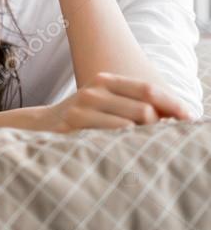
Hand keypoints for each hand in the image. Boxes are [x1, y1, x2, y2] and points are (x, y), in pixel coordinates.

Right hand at [42, 72, 193, 131]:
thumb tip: (177, 114)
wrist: (41, 124)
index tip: (189, 118)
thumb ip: (136, 103)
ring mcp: (82, 109)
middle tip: (158, 138)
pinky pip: (112, 138)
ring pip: (130, 125)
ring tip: (137, 144)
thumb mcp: (107, 101)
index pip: (148, 89)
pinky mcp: (74, 126)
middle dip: (156, 127)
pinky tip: (122, 149)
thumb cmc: (84, 116)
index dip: (173, 104)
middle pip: (144, 110)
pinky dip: (124, 145)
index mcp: (105, 80)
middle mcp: (94, 91)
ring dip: (141, 138)